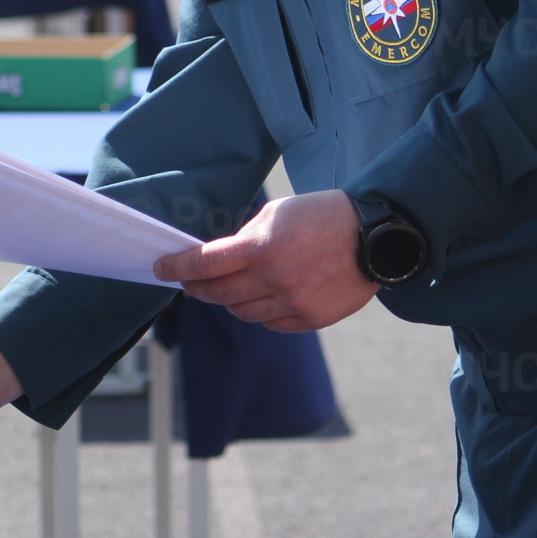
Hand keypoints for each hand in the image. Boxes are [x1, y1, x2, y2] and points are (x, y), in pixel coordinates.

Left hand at [152, 190, 375, 331]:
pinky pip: (271, 324)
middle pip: (217, 294)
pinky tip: (262, 298)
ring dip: (229, 301)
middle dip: (197, 288)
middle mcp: (273, 279)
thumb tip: (219, 258)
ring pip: (242, 312)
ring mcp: (292, 303)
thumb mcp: (276, 213)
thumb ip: (245, 237)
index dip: (177, 268)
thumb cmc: (322, 215)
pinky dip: (261, 313)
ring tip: (228, 289)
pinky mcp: (310, 319)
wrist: (375, 235)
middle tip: (189, 282)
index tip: (161, 269)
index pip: (203, 264)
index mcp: (260, 247)